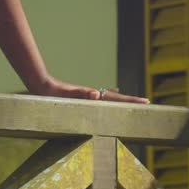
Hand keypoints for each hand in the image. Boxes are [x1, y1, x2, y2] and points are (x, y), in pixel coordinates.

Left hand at [32, 76, 148, 103]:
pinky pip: (99, 99)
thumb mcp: (68, 94)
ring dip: (121, 101)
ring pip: (109, 98)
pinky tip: (105, 97)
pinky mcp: (80, 98)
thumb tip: (98, 94)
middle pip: (116, 98)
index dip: (131, 101)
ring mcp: (87, 96)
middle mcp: (92, 95)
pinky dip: (107, 98)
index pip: (116, 99)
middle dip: (130, 101)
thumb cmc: (54, 93)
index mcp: (93, 95)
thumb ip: (82, 93)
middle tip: (146, 103)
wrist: (41, 86)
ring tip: (132, 102)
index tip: (146, 102)